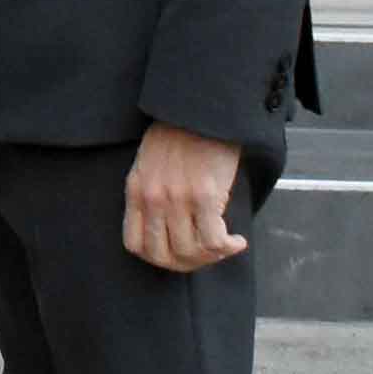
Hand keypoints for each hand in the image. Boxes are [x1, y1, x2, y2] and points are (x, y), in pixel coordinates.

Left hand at [124, 121, 251, 273]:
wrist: (203, 108)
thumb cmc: (180, 133)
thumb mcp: (150, 163)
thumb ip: (151, 194)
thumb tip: (168, 228)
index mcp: (135, 190)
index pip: (135, 244)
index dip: (158, 258)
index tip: (177, 255)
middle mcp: (152, 199)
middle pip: (163, 256)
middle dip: (187, 264)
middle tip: (205, 257)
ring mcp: (177, 199)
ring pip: (190, 252)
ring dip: (211, 258)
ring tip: (225, 247)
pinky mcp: (205, 195)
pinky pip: (213, 240)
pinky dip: (227, 248)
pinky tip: (237, 241)